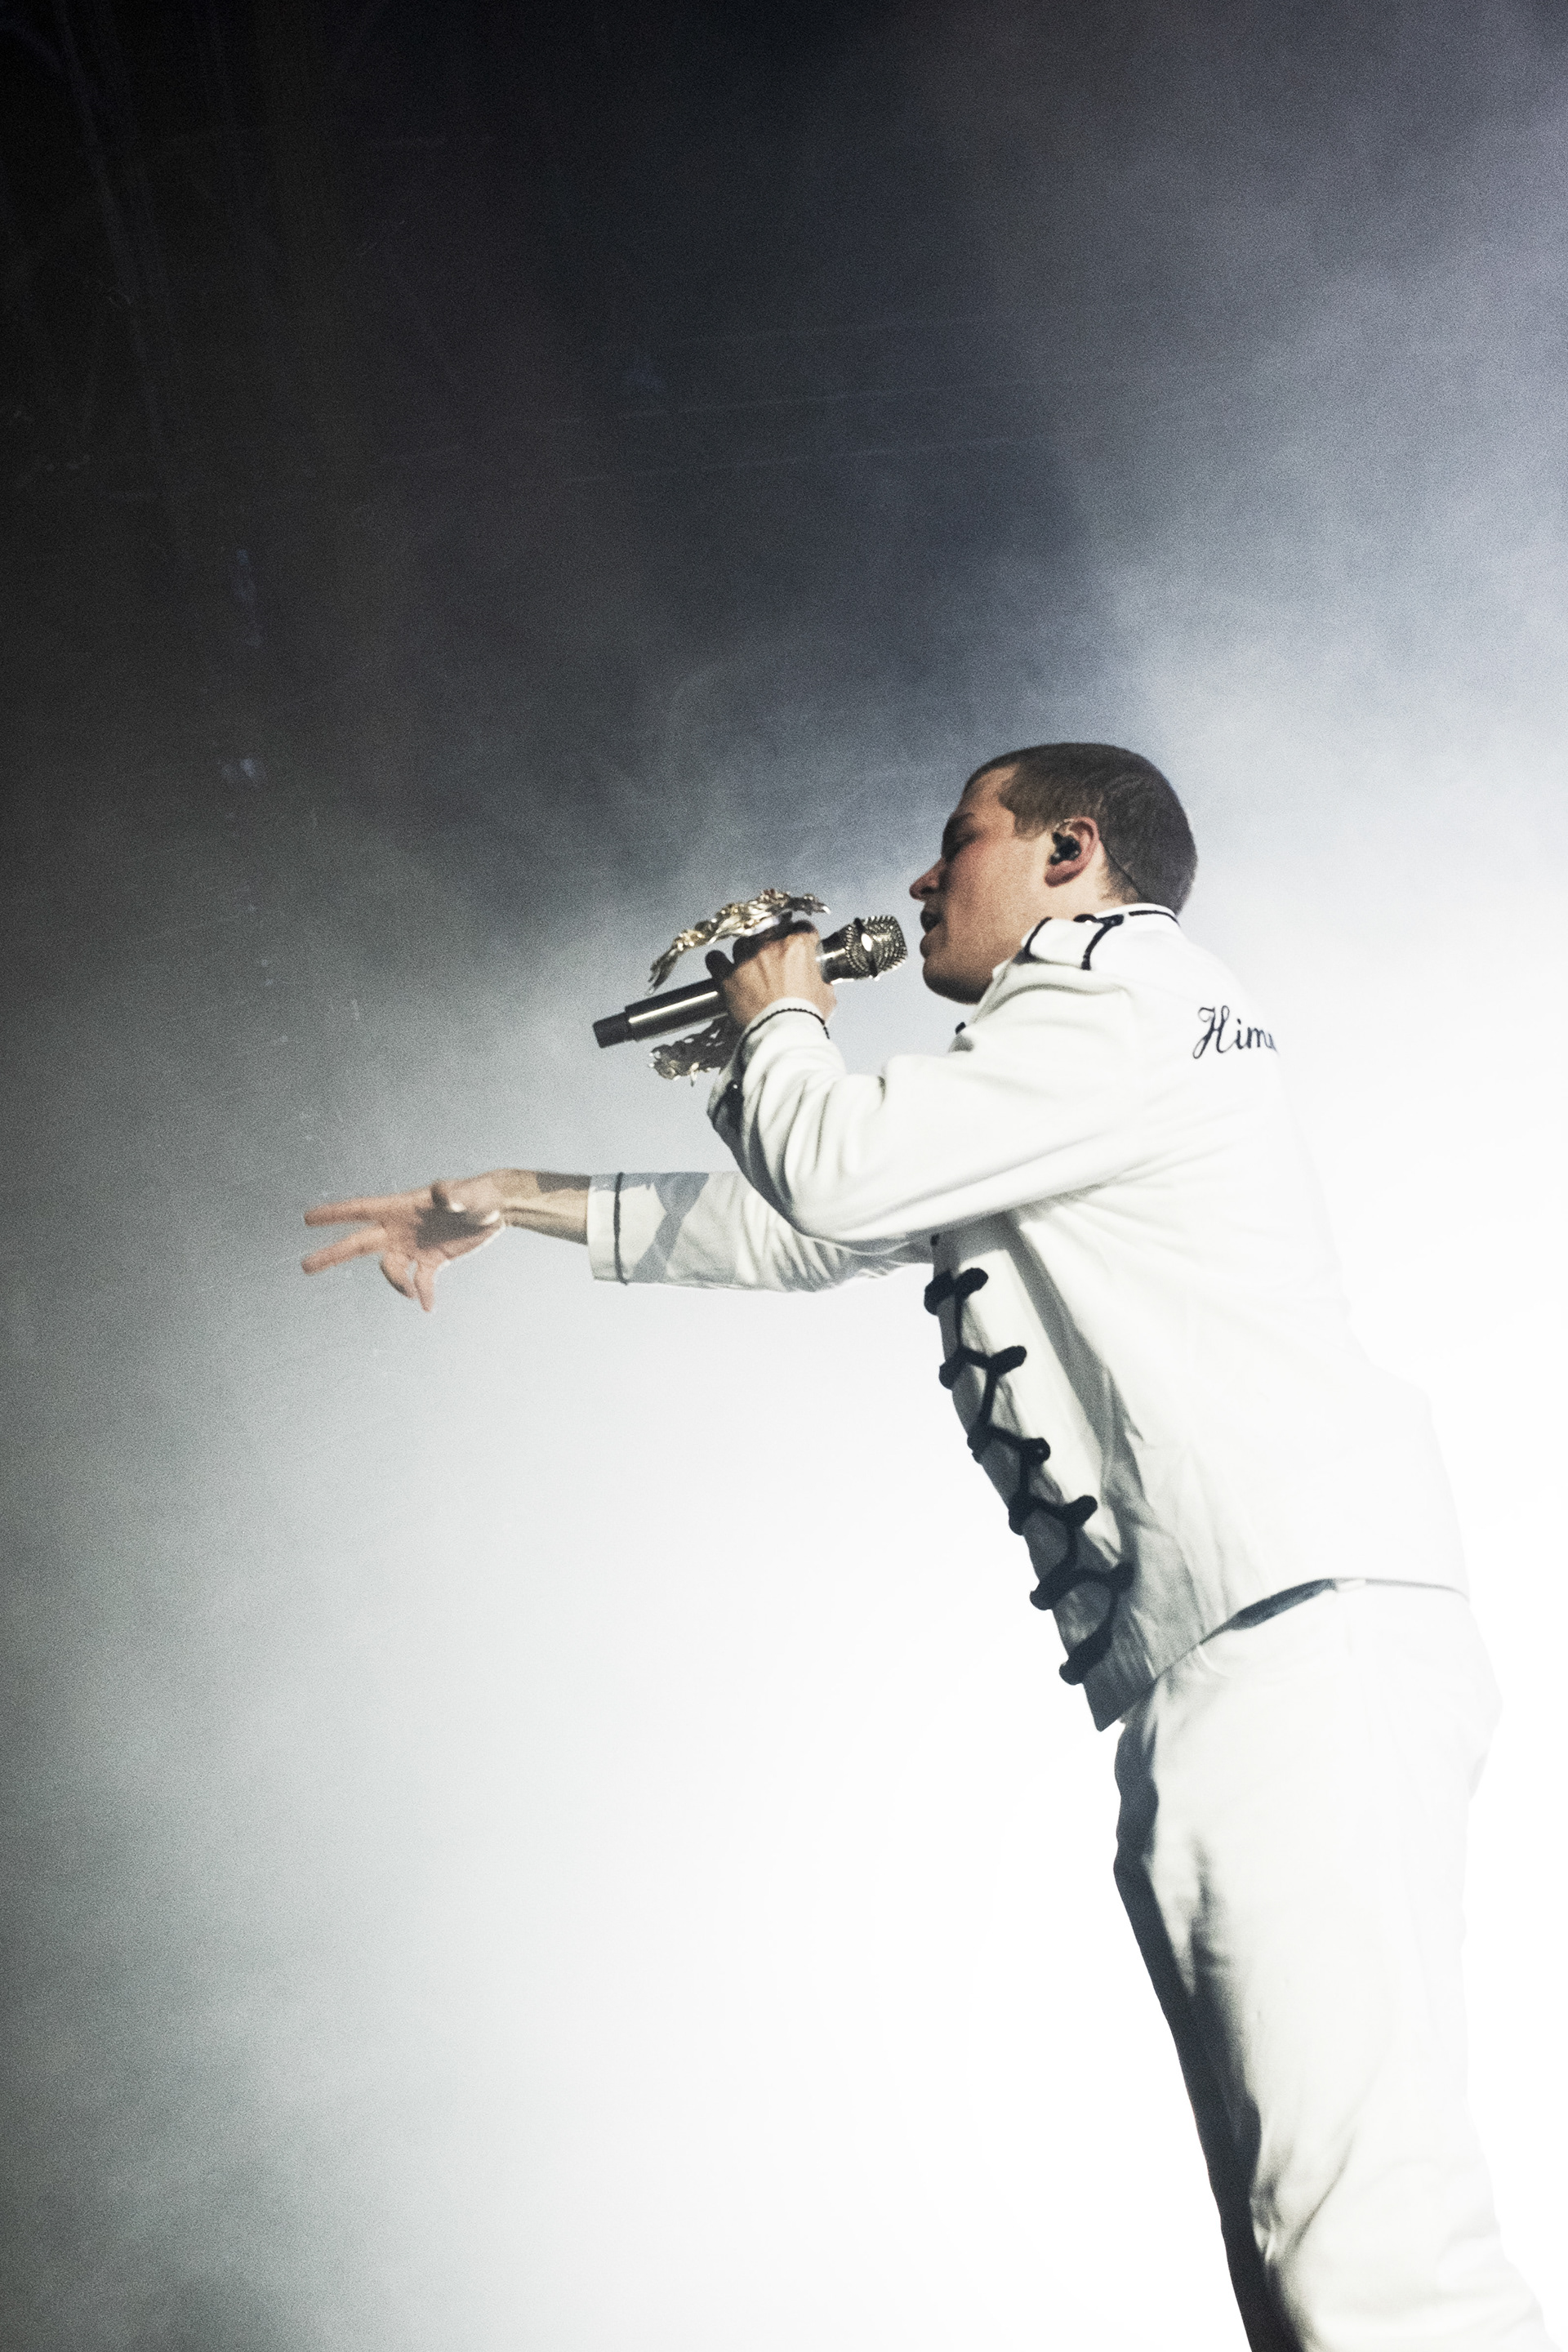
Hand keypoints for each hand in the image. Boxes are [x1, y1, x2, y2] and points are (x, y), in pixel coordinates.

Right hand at [302, 1173, 509, 1310]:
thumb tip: (440, 1193)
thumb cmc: (478, 1194)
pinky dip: (423, 1294)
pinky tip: (429, 1306)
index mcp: (399, 1208)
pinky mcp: (432, 1261)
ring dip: (396, 1284)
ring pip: (390, 1270)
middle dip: (332, 1254)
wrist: (496, 1209)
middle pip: (359, 1243)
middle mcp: (400, 1228)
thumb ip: (451, 1194)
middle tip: (305, 1266)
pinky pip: (420, 1282)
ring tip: (414, 1294)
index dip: (334, 1214)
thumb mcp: (465, 1194)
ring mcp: (413, 1246)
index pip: (360, 1210)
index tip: (308, 1219)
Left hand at [705, 925, 835, 1030]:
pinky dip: (718, 962)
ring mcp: (746, 959)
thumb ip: (822, 980)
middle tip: (777, 961)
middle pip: (770, 931)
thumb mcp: (826, 996)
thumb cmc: (804, 1017)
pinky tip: (722, 967)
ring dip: (747, 953)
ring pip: (743, 943)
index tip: (800, 946)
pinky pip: (715, 959)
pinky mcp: (727, 976)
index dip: (802, 938)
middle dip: (775, 944)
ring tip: (751, 969)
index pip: (802, 928)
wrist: (783, 1036)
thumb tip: (819, 980)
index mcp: (797, 946)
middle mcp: (770, 946)